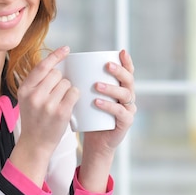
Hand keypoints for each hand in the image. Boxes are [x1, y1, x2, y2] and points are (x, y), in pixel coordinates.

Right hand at [9, 46, 78, 184]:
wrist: (35, 144)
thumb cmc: (35, 120)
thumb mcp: (28, 99)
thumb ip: (37, 83)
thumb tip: (56, 65)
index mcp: (24, 89)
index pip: (42, 66)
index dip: (55, 55)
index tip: (66, 49)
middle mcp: (34, 95)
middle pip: (57, 74)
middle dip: (61, 81)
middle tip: (56, 95)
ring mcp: (47, 104)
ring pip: (67, 83)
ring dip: (68, 90)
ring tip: (60, 102)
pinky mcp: (60, 112)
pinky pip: (74, 93)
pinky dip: (74, 97)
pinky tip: (69, 104)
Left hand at [78, 50, 135, 190]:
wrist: (96, 142)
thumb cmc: (90, 117)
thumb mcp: (88, 97)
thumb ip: (84, 83)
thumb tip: (66, 64)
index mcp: (121, 88)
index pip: (127, 72)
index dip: (126, 62)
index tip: (120, 52)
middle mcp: (128, 97)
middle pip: (129, 80)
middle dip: (120, 71)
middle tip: (107, 66)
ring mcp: (128, 109)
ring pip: (125, 95)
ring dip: (111, 88)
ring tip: (97, 86)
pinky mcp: (126, 122)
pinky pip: (120, 112)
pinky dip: (109, 106)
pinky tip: (98, 102)